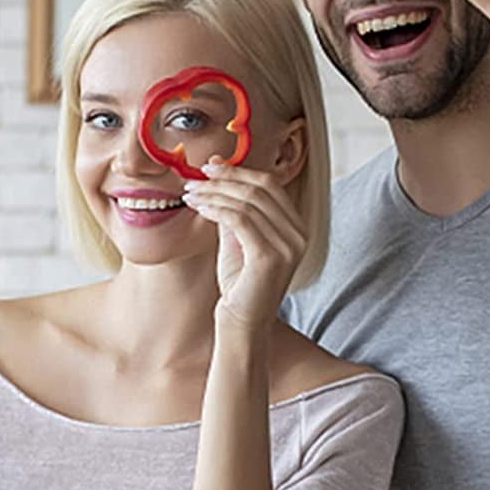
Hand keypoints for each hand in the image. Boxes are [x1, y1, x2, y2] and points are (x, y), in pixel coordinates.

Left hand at [183, 164, 308, 335]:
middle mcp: (299, 234)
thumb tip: (217, 170)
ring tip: (190, 194)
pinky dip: (216, 209)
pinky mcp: (270, 256)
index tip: (210, 167)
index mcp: (297, 227)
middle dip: (224, 178)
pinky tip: (199, 209)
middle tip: (196, 178)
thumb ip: (234, 208)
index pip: (270, 185)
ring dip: (214, 193)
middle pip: (260, 188)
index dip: (239, 171)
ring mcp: (289, 246)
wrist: (242, 322)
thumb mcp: (238, 238)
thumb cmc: (239, 283)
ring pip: (248, 202)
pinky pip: (239, 220)